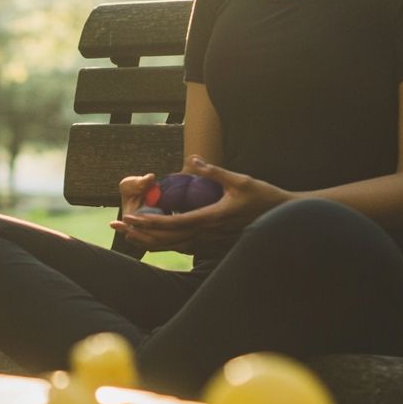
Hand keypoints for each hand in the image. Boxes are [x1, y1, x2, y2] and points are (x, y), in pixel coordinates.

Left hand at [111, 155, 291, 251]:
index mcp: (210, 219)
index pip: (173, 224)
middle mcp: (208, 234)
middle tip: (119, 226)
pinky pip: (186, 244)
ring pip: (175, 245)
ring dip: (151, 241)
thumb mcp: (238, 179)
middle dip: (142, 234)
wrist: (282, 216)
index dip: (150, 223)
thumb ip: (213, 170)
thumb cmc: (263, 196)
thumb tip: (192, 158)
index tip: (131, 218)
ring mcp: (211, 240)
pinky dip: (168, 243)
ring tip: (130, 235)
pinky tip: (157, 240)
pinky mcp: (215, 240)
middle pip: (168, 239)